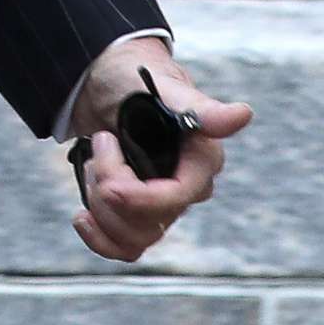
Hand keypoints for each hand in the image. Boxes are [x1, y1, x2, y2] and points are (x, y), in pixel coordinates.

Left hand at [67, 49, 252, 262]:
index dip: (139, 196)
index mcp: (200, 161)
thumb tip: (242, 115)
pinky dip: (100, 240)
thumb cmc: (134, 77)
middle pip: (150, 222)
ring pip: (135, 238)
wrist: (103, 82)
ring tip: (91, 164)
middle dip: (110, 190)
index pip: (176, 198)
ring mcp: (162, 204)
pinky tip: (81, 217)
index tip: (107, 173)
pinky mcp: (138, 212)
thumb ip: (199, 108)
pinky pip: (126, 247)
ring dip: (101, 209)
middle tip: (99, 143)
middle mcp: (187, 188)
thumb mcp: (160, 86)